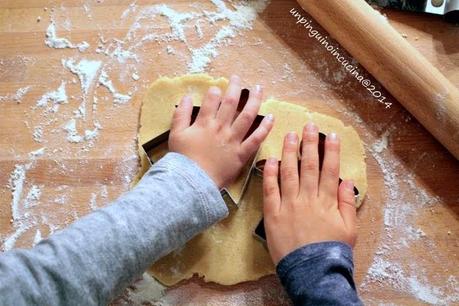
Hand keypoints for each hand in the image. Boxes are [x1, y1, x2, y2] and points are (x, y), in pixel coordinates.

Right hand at [169, 75, 273, 188]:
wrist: (191, 182)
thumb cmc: (183, 159)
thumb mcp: (176, 134)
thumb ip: (181, 114)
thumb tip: (187, 97)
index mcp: (204, 123)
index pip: (212, 100)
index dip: (216, 91)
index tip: (218, 87)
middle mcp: (221, 128)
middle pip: (232, 103)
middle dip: (236, 87)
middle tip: (238, 78)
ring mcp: (233, 140)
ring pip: (247, 116)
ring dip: (255, 100)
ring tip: (259, 89)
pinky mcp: (242, 154)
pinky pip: (256, 139)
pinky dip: (265, 128)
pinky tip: (271, 117)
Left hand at [262, 123, 356, 264]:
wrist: (310, 271)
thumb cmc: (331, 250)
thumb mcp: (349, 228)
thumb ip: (347, 203)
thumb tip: (348, 181)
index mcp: (327, 201)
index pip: (329, 170)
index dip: (330, 151)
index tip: (330, 135)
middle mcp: (308, 197)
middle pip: (309, 165)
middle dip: (310, 143)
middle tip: (308, 125)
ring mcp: (289, 204)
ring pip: (289, 172)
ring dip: (289, 152)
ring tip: (290, 135)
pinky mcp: (272, 213)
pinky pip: (270, 189)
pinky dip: (270, 173)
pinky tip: (270, 159)